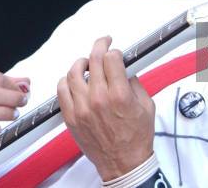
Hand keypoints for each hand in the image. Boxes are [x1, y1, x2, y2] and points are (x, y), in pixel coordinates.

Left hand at [57, 36, 154, 180]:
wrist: (124, 163)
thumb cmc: (136, 138)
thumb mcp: (146, 105)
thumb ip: (134, 83)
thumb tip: (124, 68)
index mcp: (119, 95)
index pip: (111, 58)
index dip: (114, 51)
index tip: (116, 52)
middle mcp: (98, 99)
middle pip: (93, 60)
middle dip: (99, 47)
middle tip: (103, 44)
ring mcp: (82, 108)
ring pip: (73, 72)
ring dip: (82, 63)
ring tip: (87, 64)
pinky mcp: (71, 117)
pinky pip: (61, 90)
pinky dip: (67, 80)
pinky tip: (75, 81)